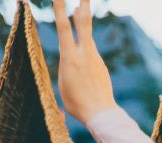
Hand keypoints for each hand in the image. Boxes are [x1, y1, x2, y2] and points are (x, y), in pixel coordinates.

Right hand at [53, 0, 115, 124]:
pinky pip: (90, 50)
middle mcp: (83, 53)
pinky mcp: (100, 64)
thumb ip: (68, 65)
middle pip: (84, 23)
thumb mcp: (64, 83)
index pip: (63, 28)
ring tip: (79, 7)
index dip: (60, 10)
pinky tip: (83, 51)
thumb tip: (70, 55)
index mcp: (70, 58)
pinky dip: (85, 44)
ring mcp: (94, 57)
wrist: (100, 112)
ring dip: (82, 20)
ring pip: (87, 34)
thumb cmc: (76, 103)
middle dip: (84, 6)